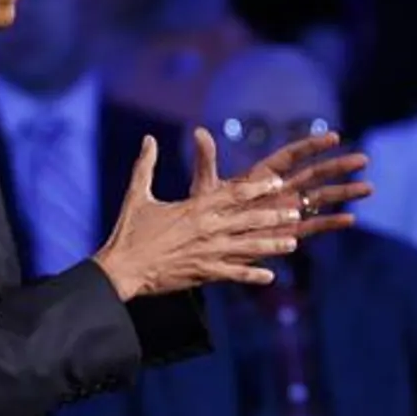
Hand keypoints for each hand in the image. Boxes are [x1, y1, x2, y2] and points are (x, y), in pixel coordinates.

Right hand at [93, 135, 301, 298]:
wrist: (121, 268)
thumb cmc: (128, 232)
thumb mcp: (137, 194)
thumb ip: (146, 165)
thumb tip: (148, 139)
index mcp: (194, 208)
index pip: (232, 194)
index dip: (257, 188)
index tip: (277, 182)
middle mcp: (206, 229)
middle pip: (247, 220)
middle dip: (273, 215)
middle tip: (295, 211)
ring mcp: (207, 253)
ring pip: (247, 248)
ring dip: (271, 246)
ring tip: (292, 243)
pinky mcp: (203, 274)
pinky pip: (233, 274)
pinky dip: (252, 275)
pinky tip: (270, 276)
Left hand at [187, 127, 370, 240]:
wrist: (205, 244)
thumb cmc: (204, 213)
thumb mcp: (206, 187)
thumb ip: (206, 161)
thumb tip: (198, 132)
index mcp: (263, 176)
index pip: (292, 156)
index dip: (312, 146)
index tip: (335, 137)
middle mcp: (280, 191)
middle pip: (315, 175)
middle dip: (339, 167)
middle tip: (364, 159)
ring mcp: (286, 212)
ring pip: (321, 200)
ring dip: (344, 194)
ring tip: (369, 188)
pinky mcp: (287, 234)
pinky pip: (313, 227)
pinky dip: (330, 224)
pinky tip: (350, 220)